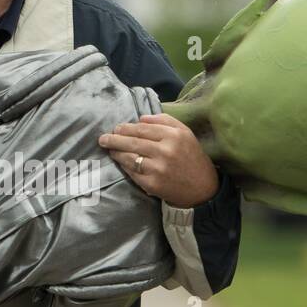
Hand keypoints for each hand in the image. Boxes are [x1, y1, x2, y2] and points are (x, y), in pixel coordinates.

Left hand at [99, 113, 219, 207]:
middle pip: (132, 142)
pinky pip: (132, 172)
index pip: (142, 128)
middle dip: (114, 139)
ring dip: (116, 152)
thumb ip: (164, 120)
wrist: (203, 188)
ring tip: (109, 149)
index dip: (125, 128)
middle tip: (103, 138)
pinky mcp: (152, 184)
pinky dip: (124, 166)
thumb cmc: (192, 157)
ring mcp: (157, 169)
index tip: (116, 128)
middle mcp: (165, 151)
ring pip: (129, 157)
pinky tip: (120, 162)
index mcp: (173, 136)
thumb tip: (140, 118)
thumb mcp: (185, 133)